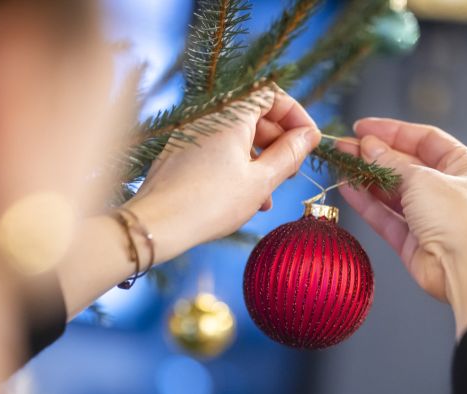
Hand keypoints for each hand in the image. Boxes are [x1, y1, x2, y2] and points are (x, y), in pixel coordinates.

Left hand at [127, 86, 320, 262]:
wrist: (157, 225)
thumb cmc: (211, 203)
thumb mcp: (260, 180)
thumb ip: (289, 154)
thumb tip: (309, 136)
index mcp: (231, 114)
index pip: (271, 94)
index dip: (295, 115)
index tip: (309, 142)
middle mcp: (209, 116)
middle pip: (255, 116)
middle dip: (279, 143)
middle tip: (292, 172)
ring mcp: (193, 135)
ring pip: (238, 138)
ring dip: (260, 162)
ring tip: (269, 197)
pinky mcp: (182, 154)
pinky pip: (218, 152)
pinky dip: (237, 169)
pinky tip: (245, 199)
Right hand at [339, 118, 466, 335]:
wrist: (466, 268)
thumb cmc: (460, 218)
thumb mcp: (421, 178)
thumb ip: (390, 163)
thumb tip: (368, 146)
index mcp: (462, 166)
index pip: (424, 139)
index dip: (392, 132)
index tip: (362, 128)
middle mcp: (447, 189)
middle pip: (404, 165)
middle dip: (373, 156)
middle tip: (344, 147)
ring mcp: (429, 216)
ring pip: (391, 192)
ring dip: (366, 178)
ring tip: (340, 165)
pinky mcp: (412, 240)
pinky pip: (386, 216)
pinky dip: (367, 203)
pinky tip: (347, 188)